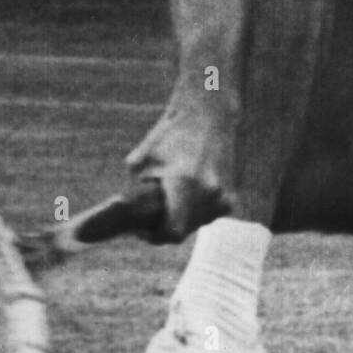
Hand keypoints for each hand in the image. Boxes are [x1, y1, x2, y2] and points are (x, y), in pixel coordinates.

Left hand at [126, 101, 236, 242]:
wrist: (209, 115)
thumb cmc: (171, 133)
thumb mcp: (142, 156)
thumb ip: (133, 187)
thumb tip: (123, 212)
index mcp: (183, 181)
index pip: (173, 231)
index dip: (155, 236)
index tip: (143, 229)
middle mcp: (206, 192)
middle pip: (182, 230)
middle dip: (165, 227)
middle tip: (151, 215)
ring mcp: (221, 196)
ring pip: (196, 225)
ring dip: (182, 219)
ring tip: (170, 199)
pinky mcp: (230, 197)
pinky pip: (209, 217)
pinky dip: (197, 213)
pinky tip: (188, 195)